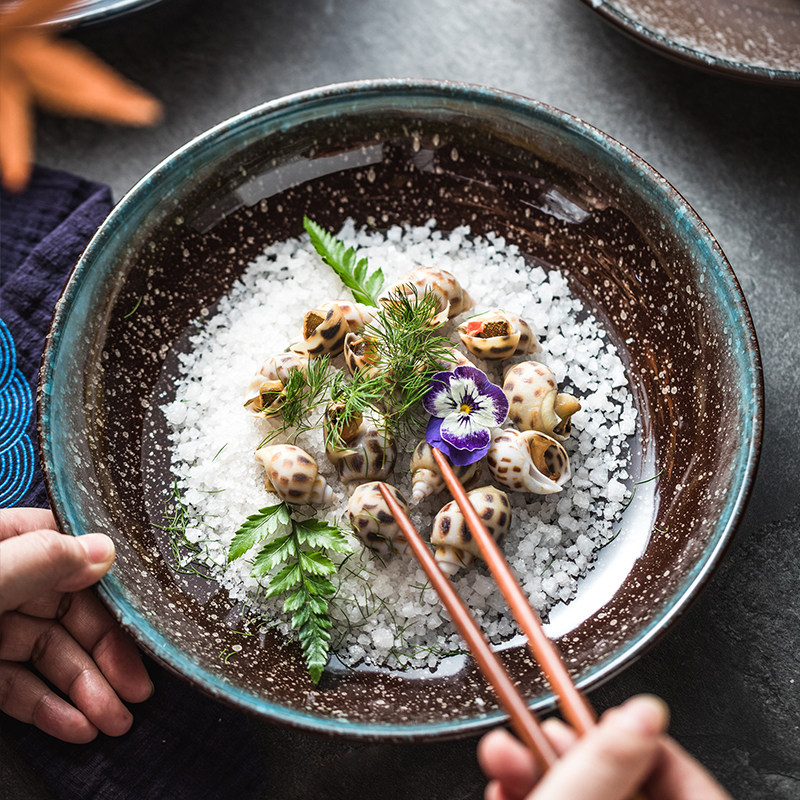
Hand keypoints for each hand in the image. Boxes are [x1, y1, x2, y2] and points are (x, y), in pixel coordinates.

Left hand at [0, 508, 152, 742]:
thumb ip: (41, 560)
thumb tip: (105, 549)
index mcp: (5, 541)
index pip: (73, 554)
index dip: (114, 592)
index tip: (145, 625)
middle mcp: (6, 577)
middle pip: (72, 611)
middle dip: (107, 656)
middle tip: (137, 691)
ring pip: (51, 653)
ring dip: (86, 690)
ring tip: (113, 722)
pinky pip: (20, 683)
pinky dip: (49, 707)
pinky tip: (75, 726)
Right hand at [478, 695, 731, 799]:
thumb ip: (603, 760)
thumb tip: (643, 709)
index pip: (674, 767)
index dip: (634, 733)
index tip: (600, 712)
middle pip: (616, 775)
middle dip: (563, 748)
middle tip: (533, 730)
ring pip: (581, 792)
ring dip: (533, 767)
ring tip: (501, 753)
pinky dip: (530, 794)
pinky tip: (503, 785)